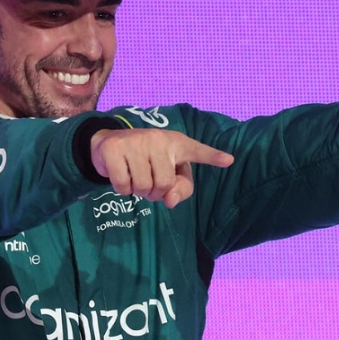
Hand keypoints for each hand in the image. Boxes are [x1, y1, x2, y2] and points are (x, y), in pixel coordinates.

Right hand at [89, 129, 233, 208]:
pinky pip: (123, 186)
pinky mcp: (114, 148)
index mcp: (177, 143)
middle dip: (155, 192)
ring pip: (143, 187)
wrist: (109, 143)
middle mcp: (158, 138)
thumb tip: (170, 201)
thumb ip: (179, 189)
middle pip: (165, 184)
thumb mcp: (167, 172)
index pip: (197, 151)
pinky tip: (121, 174)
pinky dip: (122, 189)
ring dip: (137, 191)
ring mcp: (136, 141)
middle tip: (148, 181)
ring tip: (135, 176)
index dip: (212, 156)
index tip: (228, 161)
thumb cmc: (147, 160)